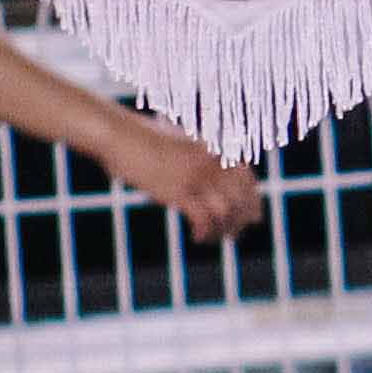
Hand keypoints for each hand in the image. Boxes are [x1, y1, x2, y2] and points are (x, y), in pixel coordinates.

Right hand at [102, 120, 265, 240]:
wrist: (118, 133)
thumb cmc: (141, 138)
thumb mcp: (177, 142)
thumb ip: (192, 155)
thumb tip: (198, 167)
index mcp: (211, 150)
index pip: (247, 177)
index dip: (253, 199)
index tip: (253, 216)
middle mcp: (209, 163)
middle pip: (240, 198)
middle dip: (241, 220)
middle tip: (233, 235)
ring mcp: (194, 177)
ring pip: (226, 211)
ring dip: (223, 230)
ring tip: (213, 239)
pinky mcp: (176, 191)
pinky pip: (203, 218)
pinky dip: (205, 232)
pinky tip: (197, 238)